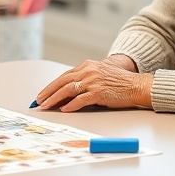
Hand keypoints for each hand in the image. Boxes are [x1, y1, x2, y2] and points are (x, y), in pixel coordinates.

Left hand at [33, 58, 152, 112]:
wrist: (136, 85)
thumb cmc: (119, 83)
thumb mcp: (99, 75)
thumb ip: (84, 79)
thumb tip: (67, 93)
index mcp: (87, 66)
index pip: (64, 76)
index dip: (52, 85)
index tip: (43, 93)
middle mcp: (88, 71)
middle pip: (62, 81)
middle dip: (48, 91)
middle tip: (38, 100)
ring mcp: (93, 81)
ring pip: (68, 90)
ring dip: (54, 98)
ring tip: (46, 105)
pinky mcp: (99, 92)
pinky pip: (81, 99)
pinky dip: (71, 105)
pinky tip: (64, 110)